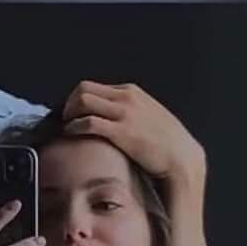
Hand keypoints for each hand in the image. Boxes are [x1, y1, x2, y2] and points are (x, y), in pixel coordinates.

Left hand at [62, 80, 205, 185]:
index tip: (73, 115)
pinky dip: (74, 127)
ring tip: (67, 128)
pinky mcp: (121, 132)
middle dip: (69, 104)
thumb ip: (131, 113)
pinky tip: (71, 135)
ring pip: (83, 101)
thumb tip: (113, 120)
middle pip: (83, 89)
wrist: (181, 158)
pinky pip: (88, 122)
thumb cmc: (167, 144)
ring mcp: (124, 113)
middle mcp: (127, 97)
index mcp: (132, 92)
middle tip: (65, 121)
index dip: (78, 101)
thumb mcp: (148, 118)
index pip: (94, 87)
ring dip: (69, 114)